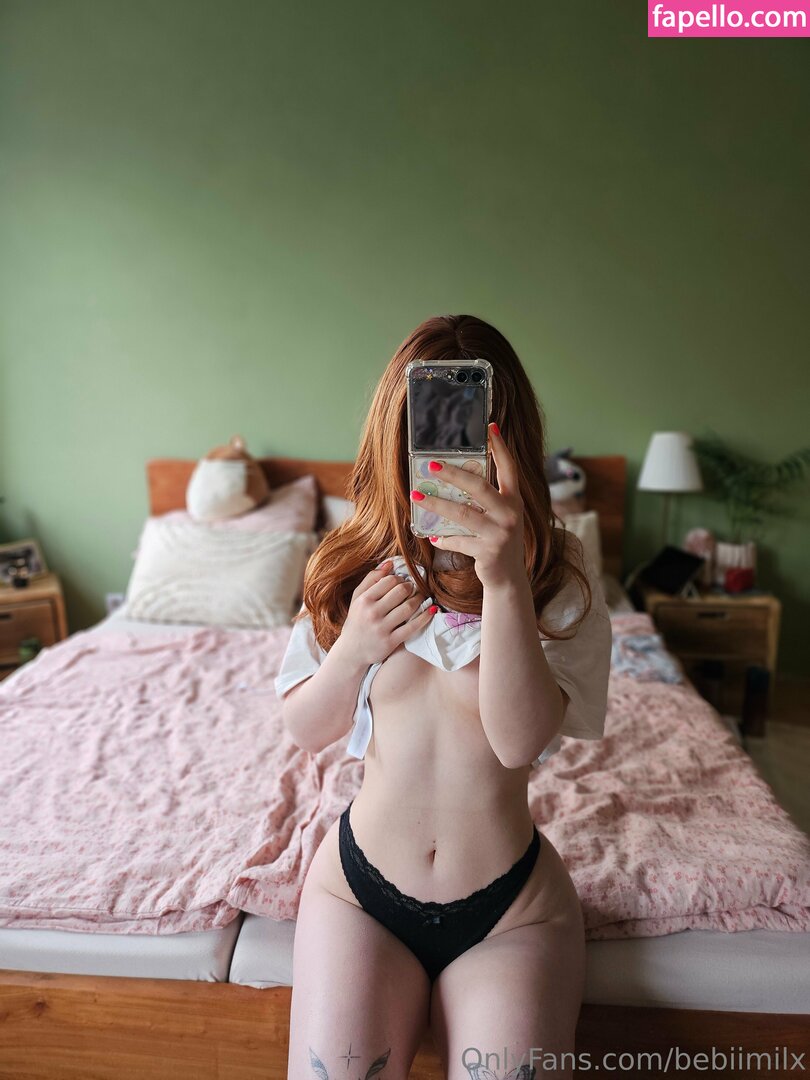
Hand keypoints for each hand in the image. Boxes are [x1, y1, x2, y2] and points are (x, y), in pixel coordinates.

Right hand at [339, 559, 435, 666]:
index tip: (402, 582)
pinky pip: (412, 626)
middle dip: (411, 587)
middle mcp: (372, 613)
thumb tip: (389, 563)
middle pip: (401, 591)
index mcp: (364, 600)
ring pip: (408, 607)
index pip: (389, 580)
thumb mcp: (357, 598)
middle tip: (413, 588)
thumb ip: (371, 579)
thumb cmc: (356, 621)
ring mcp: (382, 628)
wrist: (351, 652)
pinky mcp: (391, 642)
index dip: (399, 578)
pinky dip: (425, 617)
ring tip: (421, 597)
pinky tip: (431, 610)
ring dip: (419, 600)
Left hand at [409, 422, 525, 590]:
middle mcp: (510, 514)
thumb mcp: (499, 517)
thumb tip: (453, 478)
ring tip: (417, 495)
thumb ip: (485, 500)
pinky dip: (443, 538)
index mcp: (515, 500)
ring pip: (463, 514)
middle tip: (432, 464)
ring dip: (437, 504)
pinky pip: (458, 541)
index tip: (489, 426)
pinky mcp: (487, 552)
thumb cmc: (498, 541)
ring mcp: (500, 533)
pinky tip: (431, 535)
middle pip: (479, 487)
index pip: (509, 468)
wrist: (508, 578)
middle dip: (454, 474)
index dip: (500, 447)